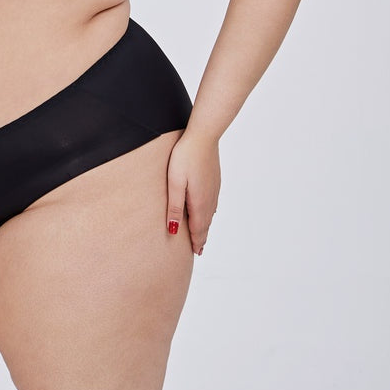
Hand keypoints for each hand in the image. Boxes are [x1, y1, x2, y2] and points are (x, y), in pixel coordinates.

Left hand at [165, 131, 220, 254]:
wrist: (204, 135)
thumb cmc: (185, 156)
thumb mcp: (175, 183)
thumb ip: (175, 207)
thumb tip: (174, 231)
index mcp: (199, 202)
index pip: (198, 229)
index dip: (196, 241)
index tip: (195, 253)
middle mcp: (210, 198)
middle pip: (206, 223)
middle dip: (202, 237)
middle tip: (199, 250)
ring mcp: (214, 188)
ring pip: (210, 213)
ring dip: (206, 225)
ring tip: (202, 234)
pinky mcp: (215, 179)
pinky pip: (213, 202)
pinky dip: (210, 212)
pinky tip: (209, 210)